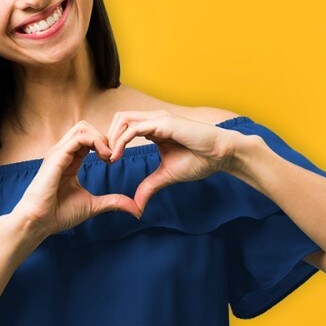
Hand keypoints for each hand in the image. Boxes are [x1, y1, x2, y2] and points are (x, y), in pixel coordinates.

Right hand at [9, 120, 141, 240]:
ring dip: (101, 137)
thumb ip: (113, 202)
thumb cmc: (59, 214)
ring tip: (109, 156)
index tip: (113, 161)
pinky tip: (104, 157)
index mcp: (69, 161)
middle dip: (104, 137)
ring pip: (82, 127)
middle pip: (85, 127)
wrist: (39, 222)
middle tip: (113, 156)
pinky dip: (95, 141)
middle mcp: (63, 153)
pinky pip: (79, 137)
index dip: (105, 145)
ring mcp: (59, 153)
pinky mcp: (57, 156)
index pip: (88, 139)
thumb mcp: (93, 205)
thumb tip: (135, 208)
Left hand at [106, 110, 244, 212]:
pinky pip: (134, 128)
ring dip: (111, 138)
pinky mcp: (163, 123)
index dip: (112, 142)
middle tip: (105, 159)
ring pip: (122, 119)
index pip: (123, 126)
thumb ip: (149, 186)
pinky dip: (121, 141)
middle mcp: (153, 119)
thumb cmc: (199, 160)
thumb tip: (136, 206)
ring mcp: (158, 119)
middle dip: (107, 137)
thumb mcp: (166, 175)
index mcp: (153, 128)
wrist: (221, 155)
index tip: (108, 162)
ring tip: (110, 158)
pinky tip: (117, 156)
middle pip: (118, 118)